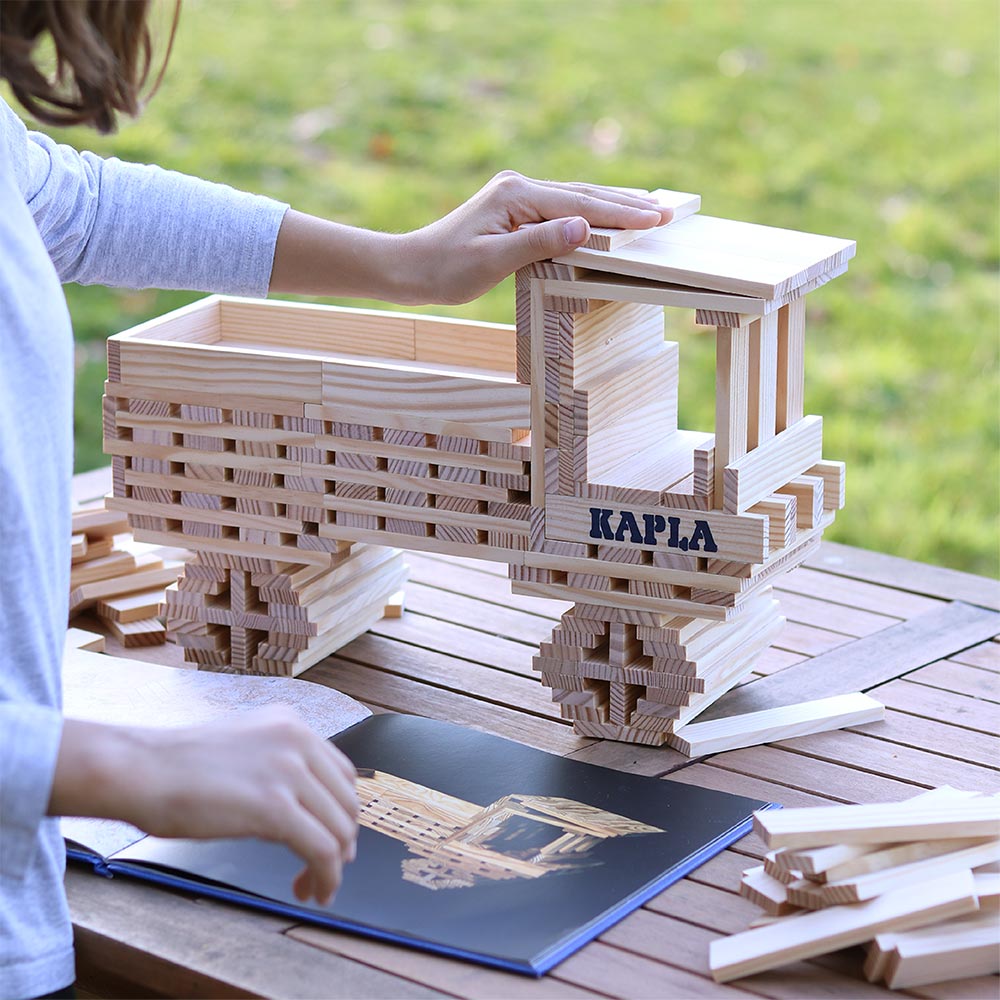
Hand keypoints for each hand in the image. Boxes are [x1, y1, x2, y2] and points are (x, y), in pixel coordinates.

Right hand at [51, 707, 357, 904]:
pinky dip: (325, 877)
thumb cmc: (176, 767)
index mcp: (290, 723)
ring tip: (314, 886)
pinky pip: (322, 850)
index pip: (340, 772)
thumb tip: (303, 806)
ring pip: (338, 829)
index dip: (341, 811)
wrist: (139, 770)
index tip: (334, 837)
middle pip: (345, 801)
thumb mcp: (242, 746)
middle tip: (327, 868)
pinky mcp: (275, 807)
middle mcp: (298, 739)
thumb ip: (277, 764)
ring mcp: (289, 771)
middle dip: (342, 840)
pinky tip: (312, 891)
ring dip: (334, 865)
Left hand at [269, 171, 670, 305]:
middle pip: (584, 194)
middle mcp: (519, 187)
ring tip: (651, 209)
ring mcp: (517, 195)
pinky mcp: (515, 208)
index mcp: (517, 196)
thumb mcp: (492, 262)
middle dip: (627, 205)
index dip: (620, 215)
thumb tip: (583, 226)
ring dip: (613, 206)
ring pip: (575, 198)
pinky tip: (606, 215)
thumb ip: (539, 242)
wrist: (410, 268)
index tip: (656, 220)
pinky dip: (590, 211)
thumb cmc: (445, 271)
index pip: (579, 204)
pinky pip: (562, 206)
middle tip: (669, 212)